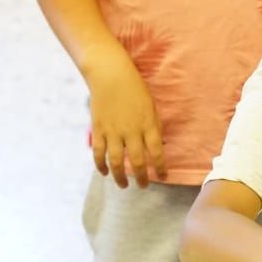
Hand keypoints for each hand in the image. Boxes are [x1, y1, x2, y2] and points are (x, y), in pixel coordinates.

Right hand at [85, 50, 166, 187]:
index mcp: (149, 124)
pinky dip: (101, 166)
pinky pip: (99, 153)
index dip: (160, 167)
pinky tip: (104, 173)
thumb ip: (153, 126)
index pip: (157, 152)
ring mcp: (114, 132)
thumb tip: (158, 145)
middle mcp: (132, 131)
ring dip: (120, 177)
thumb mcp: (151, 106)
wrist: (110, 75)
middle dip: (142, 177)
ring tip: (124, 185)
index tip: (163, 176)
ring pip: (117, 162)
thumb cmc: (135, 88)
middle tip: (144, 186)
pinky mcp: (99, 130)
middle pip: (138, 161)